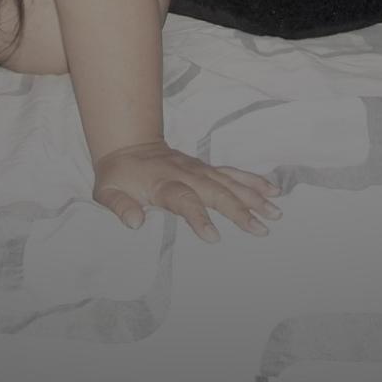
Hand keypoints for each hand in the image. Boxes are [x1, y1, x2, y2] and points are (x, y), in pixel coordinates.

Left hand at [93, 140, 282, 241]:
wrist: (128, 144)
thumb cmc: (118, 175)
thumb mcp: (106, 192)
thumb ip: (120, 206)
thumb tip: (134, 223)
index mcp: (163, 184)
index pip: (184, 201)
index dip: (198, 217)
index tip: (213, 237)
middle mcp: (186, 175)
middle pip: (217, 192)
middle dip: (240, 210)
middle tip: (261, 229)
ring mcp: (199, 171)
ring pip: (230, 183)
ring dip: (254, 197)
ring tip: (275, 212)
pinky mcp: (207, 170)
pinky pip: (233, 174)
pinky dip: (253, 181)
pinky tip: (272, 191)